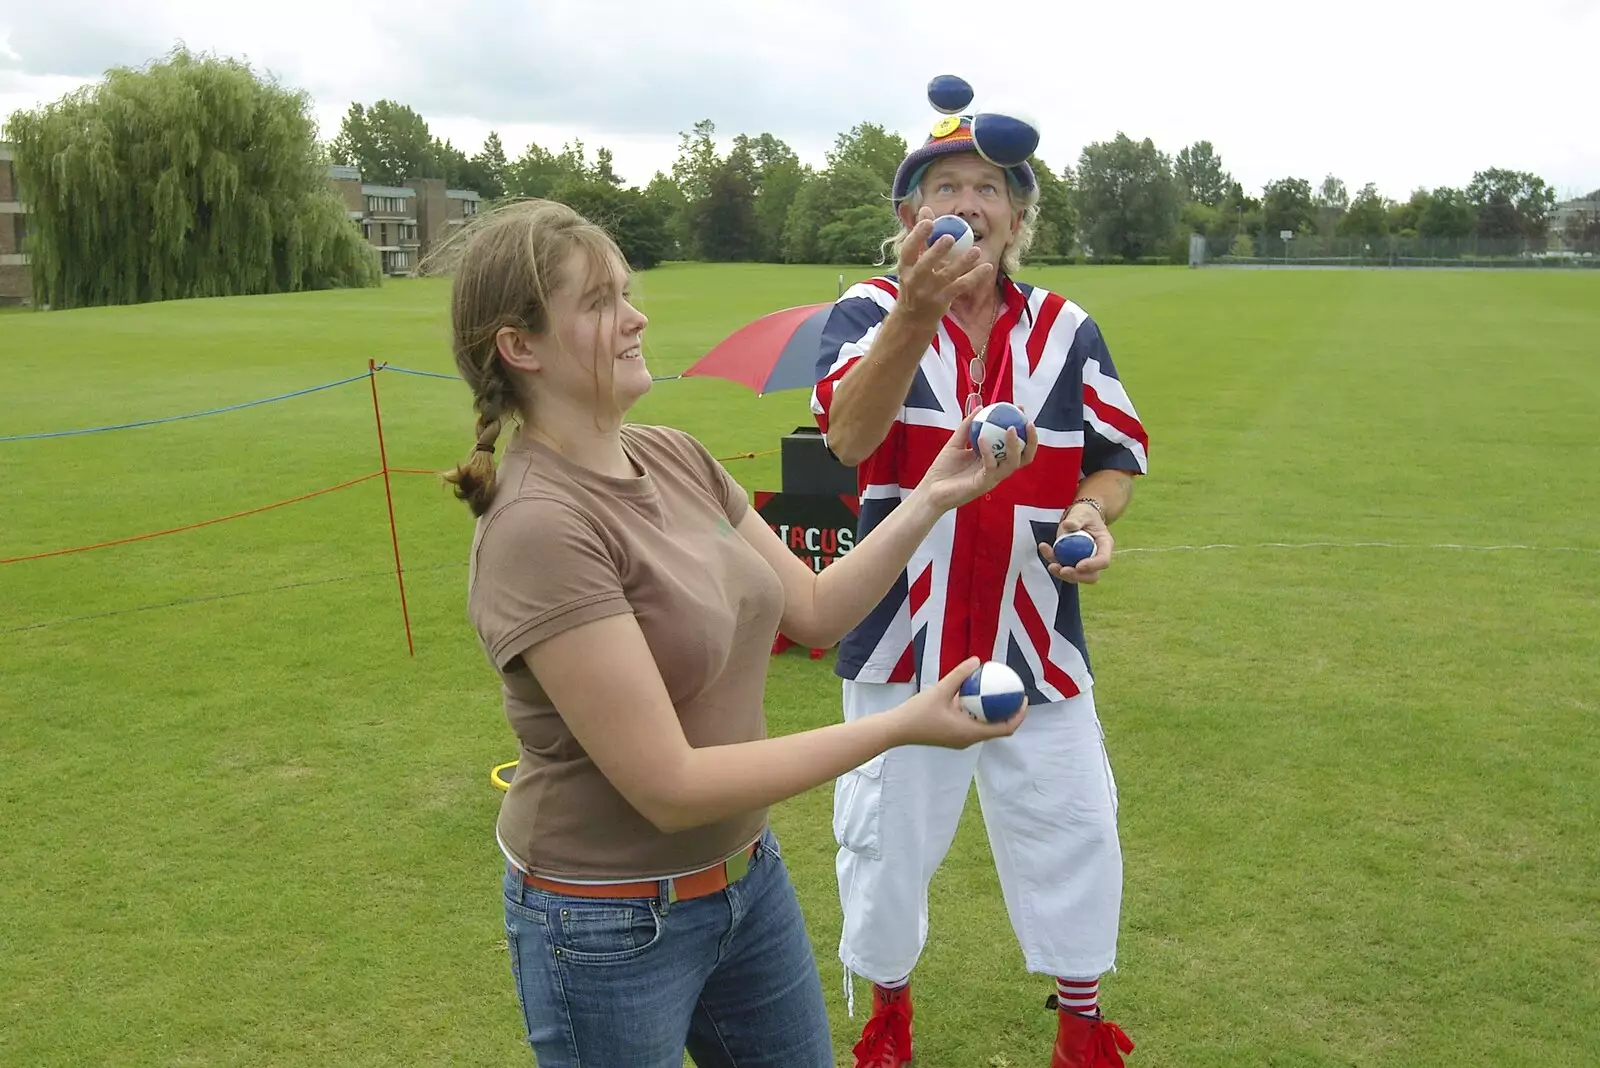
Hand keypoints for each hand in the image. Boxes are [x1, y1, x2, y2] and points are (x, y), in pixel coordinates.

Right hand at [888, 657, 1027, 748]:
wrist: (896, 730)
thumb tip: (977, 660)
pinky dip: (979, 713)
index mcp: (970, 733)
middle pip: (998, 729)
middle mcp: (968, 739)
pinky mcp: (952, 736)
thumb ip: (959, 675)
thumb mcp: (940, 690)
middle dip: (1010, 713)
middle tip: (1014, 694)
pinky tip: (974, 696)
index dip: (1019, 715)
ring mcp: (960, 740)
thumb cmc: (917, 712)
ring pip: (985, 727)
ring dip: (994, 713)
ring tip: (998, 693)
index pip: (1005, 728)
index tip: (1024, 699)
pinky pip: (972, 725)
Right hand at [896, 206, 995, 325]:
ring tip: (975, 251)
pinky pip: (961, 286)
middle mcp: (915, 280)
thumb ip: (920, 237)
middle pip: (926, 265)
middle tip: (950, 237)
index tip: (929, 221)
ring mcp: (930, 292)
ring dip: (962, 263)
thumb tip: (926, 209)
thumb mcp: (912, 262)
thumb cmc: (915, 282)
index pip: (908, 250)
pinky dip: (975, 277)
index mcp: (905, 268)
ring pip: (948, 276)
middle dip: (937, 252)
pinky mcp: (943, 300)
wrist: (913, 318)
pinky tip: (987, 267)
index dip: (917, 235)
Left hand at [913, 411, 1036, 512]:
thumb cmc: (943, 469)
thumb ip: (967, 426)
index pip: (1016, 444)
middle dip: (1031, 439)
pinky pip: (990, 467)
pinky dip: (988, 451)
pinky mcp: (983, 485)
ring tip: (1011, 428)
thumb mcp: (956, 442)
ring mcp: (992, 478)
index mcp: (995, 459)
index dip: (1023, 428)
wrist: (930, 490)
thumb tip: (980, 406)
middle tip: (1028, 422)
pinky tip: (982, 438)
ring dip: (1015, 445)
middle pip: (1024, 456)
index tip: (1021, 409)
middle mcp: (998, 469)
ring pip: (1013, 463)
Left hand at [1039, 502, 1113, 583]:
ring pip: (1076, 576)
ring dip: (1061, 573)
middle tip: (1062, 570)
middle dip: (1076, 576)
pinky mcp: (1071, 562)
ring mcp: (1084, 562)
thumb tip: (1068, 525)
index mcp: (1105, 545)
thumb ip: (1076, 520)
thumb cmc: (1085, 514)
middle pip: (1091, 576)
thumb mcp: (1082, 513)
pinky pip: (1062, 567)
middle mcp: (1096, 558)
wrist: (1080, 517)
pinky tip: (1043, 547)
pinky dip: (1052, 560)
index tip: (1078, 565)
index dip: (1092, 566)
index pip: (1103, 561)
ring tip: (1050, 564)